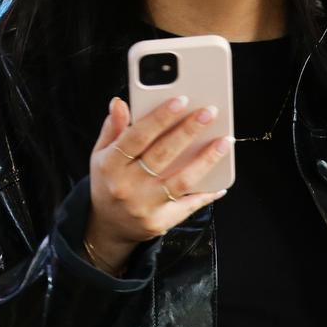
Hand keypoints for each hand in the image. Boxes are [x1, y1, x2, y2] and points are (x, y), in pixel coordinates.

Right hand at [85, 95, 232, 273]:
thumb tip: (120, 102)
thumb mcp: (101, 154)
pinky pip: (188, 205)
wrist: (107, 226)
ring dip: (206, 160)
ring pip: (181, 180)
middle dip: (188, 131)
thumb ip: (113, 128)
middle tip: (210, 112)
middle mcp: (126, 186)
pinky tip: (221, 180)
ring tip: (224, 141)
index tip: (181, 100)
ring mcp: (143, 206)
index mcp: (110, 165)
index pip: (137, 137)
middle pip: (162, 155)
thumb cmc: (108, 181)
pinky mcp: (159, 222)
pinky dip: (206, 193)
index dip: (159, 118)